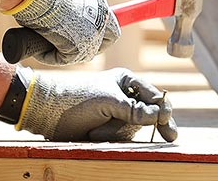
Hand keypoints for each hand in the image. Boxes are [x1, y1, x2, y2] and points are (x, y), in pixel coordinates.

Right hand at [8, 0, 120, 64]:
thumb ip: (74, 9)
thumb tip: (66, 19)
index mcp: (100, 6)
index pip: (112, 30)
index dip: (101, 38)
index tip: (89, 40)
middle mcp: (101, 23)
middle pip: (101, 46)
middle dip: (85, 49)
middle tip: (65, 49)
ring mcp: (91, 37)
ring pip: (81, 55)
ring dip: (64, 53)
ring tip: (45, 44)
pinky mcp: (77, 49)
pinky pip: (62, 59)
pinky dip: (48, 56)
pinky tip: (38, 48)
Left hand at [18, 68, 177, 141]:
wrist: (45, 112)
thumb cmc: (77, 100)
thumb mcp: (108, 103)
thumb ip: (135, 109)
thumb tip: (160, 115)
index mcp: (126, 80)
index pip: (154, 95)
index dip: (162, 107)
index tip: (167, 119)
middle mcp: (123, 95)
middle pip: (147, 113)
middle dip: (142, 123)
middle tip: (171, 136)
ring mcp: (115, 112)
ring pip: (133, 127)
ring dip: (117, 132)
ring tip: (95, 132)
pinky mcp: (106, 127)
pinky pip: (120, 135)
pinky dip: (109, 137)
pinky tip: (94, 136)